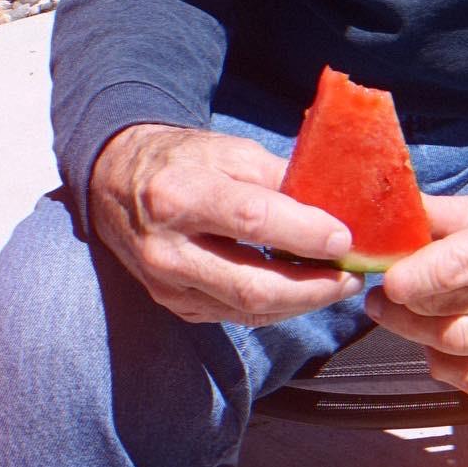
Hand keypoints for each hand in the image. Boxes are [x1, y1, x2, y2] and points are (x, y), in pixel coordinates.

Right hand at [89, 123, 363, 324]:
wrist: (116, 183)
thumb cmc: (182, 160)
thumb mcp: (227, 150)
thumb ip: (276, 177)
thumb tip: (332, 204)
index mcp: (180, 196)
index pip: (252, 221)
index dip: (304, 233)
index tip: (345, 238)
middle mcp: (168, 249)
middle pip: (251, 284)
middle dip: (311, 287)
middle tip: (351, 278)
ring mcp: (167, 285)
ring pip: (246, 309)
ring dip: (300, 302)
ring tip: (337, 285)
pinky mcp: (174, 305)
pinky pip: (235, 316)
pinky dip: (275, 308)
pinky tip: (301, 292)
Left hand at [367, 172, 467, 396]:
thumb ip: (450, 212)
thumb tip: (397, 214)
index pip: (456, 270)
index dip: (409, 278)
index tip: (383, 275)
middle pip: (450, 313)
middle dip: (401, 308)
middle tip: (377, 294)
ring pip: (459, 349)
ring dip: (416, 335)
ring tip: (398, 314)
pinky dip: (448, 369)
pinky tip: (435, 345)